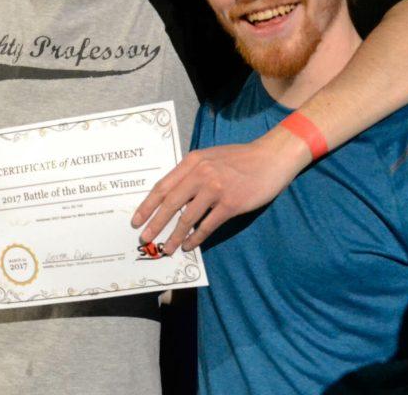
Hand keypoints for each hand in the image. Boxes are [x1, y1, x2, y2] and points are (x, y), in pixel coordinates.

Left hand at [130, 126, 309, 252]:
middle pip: (170, 204)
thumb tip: (172, 196)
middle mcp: (200, 174)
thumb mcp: (209, 157)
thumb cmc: (239, 158)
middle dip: (155, 224)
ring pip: (188, 218)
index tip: (136, 220)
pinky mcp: (231, 204)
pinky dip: (196, 238)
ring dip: (174, 236)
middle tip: (144, 239)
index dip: (147, 206)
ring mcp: (216, 189)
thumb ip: (191, 172)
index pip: (162, 186)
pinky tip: (189, 245)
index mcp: (192, 162)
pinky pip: (208, 226)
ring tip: (166, 248)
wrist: (271, 158)